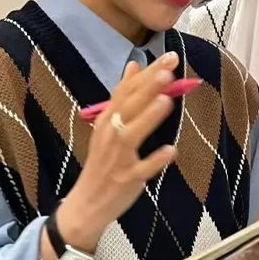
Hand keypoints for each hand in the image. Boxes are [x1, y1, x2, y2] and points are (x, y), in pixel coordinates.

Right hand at [57, 53, 179, 253]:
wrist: (87, 203)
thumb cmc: (102, 163)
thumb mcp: (107, 126)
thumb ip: (122, 97)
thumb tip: (134, 66)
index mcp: (107, 120)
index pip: (126, 91)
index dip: (147, 74)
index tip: (168, 57)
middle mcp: (111, 135)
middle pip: (130, 107)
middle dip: (149, 88)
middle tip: (168, 70)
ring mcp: (118, 158)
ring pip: (133, 134)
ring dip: (149, 117)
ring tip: (166, 101)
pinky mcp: (127, 179)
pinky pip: (143, 169)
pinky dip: (155, 161)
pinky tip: (171, 151)